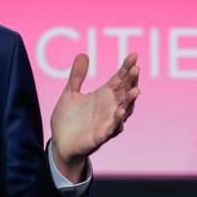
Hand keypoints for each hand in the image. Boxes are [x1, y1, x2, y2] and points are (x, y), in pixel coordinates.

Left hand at [50, 52, 140, 182]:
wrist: (60, 142)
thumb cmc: (68, 118)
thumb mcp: (70, 93)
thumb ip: (77, 76)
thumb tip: (83, 54)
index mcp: (104, 95)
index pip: (119, 79)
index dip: (126, 68)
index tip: (134, 55)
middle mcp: (110, 107)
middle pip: (125, 92)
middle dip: (131, 81)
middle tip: (136, 68)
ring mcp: (109, 121)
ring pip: (125, 110)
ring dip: (130, 101)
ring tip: (136, 90)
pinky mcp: (102, 135)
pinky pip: (113, 128)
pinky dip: (118, 121)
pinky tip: (120, 112)